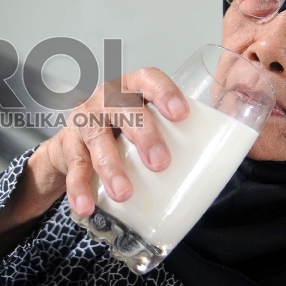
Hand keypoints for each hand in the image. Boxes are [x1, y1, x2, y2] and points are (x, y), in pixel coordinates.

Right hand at [29, 68, 189, 217]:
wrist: (72, 145)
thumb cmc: (121, 133)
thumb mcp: (145, 124)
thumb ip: (173, 136)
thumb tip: (217, 167)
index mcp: (132, 88)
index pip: (149, 79)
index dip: (164, 92)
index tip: (181, 114)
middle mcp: (106, 99)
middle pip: (123, 108)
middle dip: (143, 134)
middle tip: (159, 163)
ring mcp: (85, 121)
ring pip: (97, 139)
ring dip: (111, 167)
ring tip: (124, 193)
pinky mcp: (68, 146)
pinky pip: (74, 168)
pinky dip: (80, 189)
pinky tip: (87, 206)